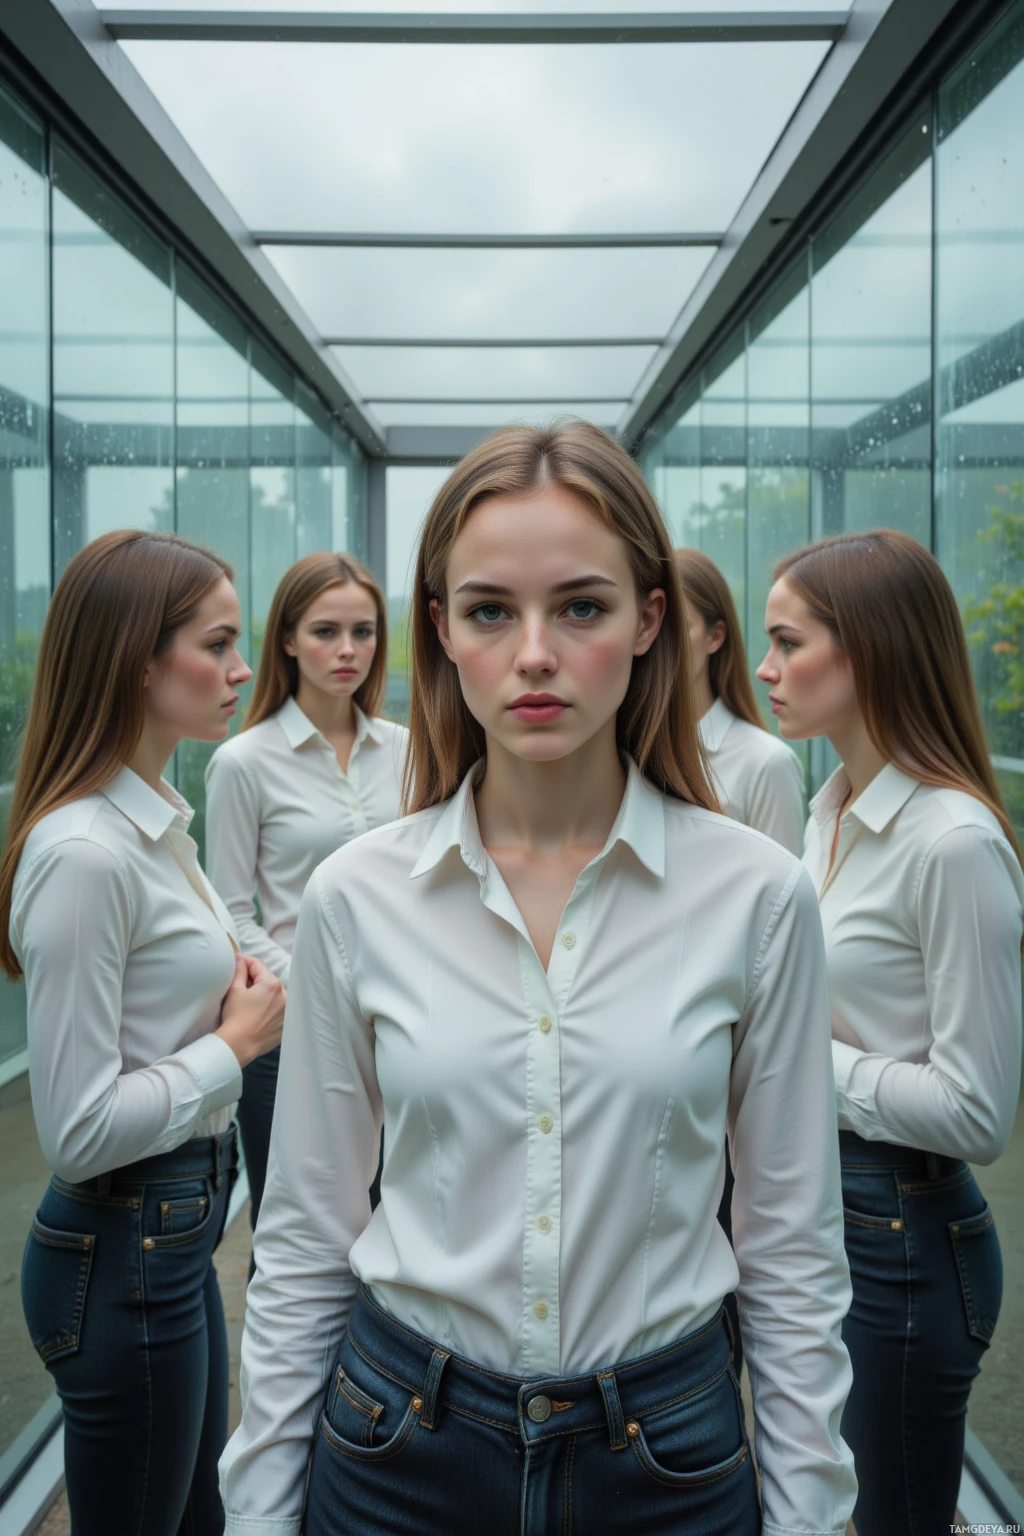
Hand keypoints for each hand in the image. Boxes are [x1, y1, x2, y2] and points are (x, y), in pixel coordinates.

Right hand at [215, 954, 286, 1068]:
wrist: (239, 1045)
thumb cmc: (235, 1018)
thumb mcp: (234, 990)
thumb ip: (239, 971)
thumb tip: (240, 960)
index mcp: (272, 984)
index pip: (258, 965)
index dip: (245, 962)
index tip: (236, 963)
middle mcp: (285, 995)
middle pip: (267, 979)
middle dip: (254, 979)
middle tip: (239, 983)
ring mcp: (287, 1011)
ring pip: (273, 994)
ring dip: (262, 993)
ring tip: (247, 1000)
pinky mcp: (285, 1023)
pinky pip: (277, 1009)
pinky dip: (268, 1007)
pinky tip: (256, 1013)